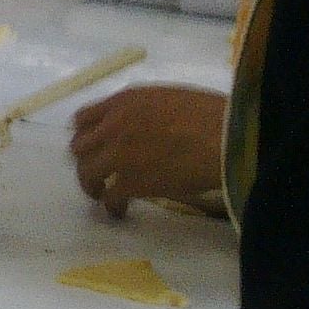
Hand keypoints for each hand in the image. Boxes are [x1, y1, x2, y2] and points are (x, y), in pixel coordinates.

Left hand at [70, 86, 228, 215]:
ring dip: (91, 185)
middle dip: (85, 160)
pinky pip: (109, 198)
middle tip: (96, 171)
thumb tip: (144, 124)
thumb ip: (146, 109)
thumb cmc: (215, 115)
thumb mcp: (171, 97)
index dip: (85, 134)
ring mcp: (119, 154)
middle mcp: (114, 125)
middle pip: (79, 147)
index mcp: (125, 101)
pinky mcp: (130, 182)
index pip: (84, 118)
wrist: (228, 139)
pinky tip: (119, 212)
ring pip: (87, 173)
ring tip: (101, 194)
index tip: (91, 145)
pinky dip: (111, 206)